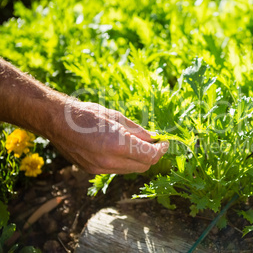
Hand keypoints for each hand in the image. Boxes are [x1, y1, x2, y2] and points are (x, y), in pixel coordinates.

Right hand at [50, 99, 168, 173]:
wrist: (56, 121)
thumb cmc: (86, 114)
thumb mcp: (117, 117)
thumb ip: (138, 131)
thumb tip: (153, 138)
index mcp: (117, 144)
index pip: (150, 156)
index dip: (161, 150)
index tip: (165, 143)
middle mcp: (109, 161)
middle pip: (143, 166)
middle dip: (152, 156)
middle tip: (155, 144)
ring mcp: (100, 168)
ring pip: (130, 170)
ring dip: (139, 160)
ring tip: (137, 144)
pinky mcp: (92, 170)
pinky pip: (116, 170)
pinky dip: (125, 162)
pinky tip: (121, 149)